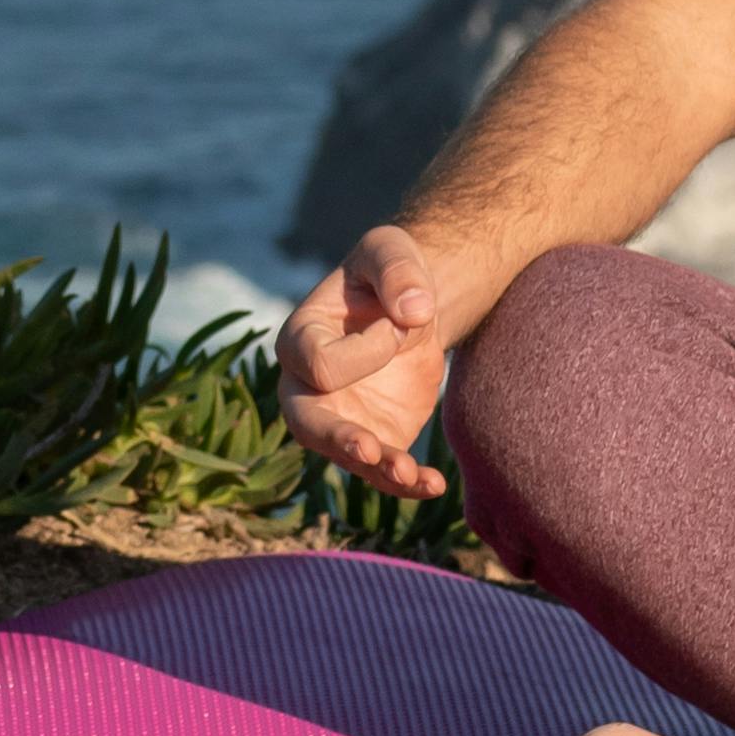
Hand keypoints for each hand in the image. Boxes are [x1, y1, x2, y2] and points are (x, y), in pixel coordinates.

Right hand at [278, 225, 457, 502]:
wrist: (414, 306)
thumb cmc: (390, 273)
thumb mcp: (391, 250)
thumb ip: (398, 271)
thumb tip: (415, 312)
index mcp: (300, 338)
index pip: (321, 362)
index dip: (367, 348)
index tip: (402, 323)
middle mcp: (309, 386)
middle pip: (307, 423)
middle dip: (336, 438)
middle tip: (368, 448)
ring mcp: (340, 417)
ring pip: (348, 456)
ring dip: (377, 468)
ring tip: (411, 474)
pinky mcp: (375, 437)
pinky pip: (383, 469)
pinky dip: (407, 481)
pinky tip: (434, 484)